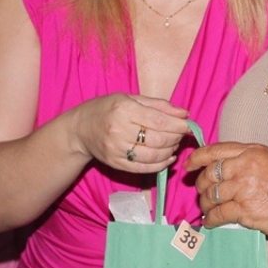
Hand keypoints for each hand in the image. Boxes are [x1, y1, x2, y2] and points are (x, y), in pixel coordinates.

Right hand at [73, 94, 191, 173]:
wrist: (80, 129)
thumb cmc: (107, 109)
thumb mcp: (131, 99)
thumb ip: (159, 105)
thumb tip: (184, 114)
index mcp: (124, 110)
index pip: (159, 121)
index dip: (178, 125)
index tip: (188, 125)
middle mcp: (119, 130)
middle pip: (158, 140)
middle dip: (176, 138)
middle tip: (181, 134)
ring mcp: (117, 150)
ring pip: (153, 156)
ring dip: (170, 151)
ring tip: (174, 144)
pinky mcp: (116, 164)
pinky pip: (144, 169)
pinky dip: (161, 165)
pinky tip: (168, 158)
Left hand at [186, 142, 267, 241]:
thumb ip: (247, 160)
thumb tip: (220, 166)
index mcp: (252, 152)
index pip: (215, 151)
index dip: (197, 158)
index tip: (188, 166)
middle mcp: (246, 166)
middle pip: (209, 174)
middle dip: (201, 185)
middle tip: (203, 194)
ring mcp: (245, 188)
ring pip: (211, 195)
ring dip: (206, 204)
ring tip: (209, 209)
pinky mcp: (245, 210)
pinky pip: (218, 214)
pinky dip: (211, 220)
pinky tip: (212, 222)